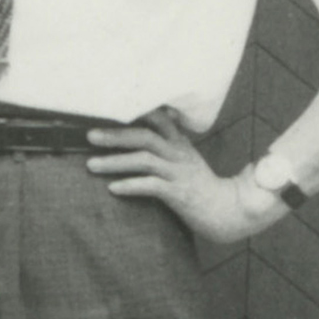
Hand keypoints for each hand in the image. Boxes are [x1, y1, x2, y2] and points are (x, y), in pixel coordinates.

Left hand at [86, 108, 279, 243]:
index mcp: (179, 143)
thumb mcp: (185, 157)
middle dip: (115, 135)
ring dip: (115, 162)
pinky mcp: (180, 194)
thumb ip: (167, 140)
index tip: (108, 106)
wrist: (229, 212)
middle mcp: (179, 154)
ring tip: (91, 165)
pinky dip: (131, 186)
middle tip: (89, 136)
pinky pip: (152, 186)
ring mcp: (180, 174)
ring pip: (144, 160)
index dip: (135, 110)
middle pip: (145, 136)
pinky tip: (113, 188)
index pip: (158, 118)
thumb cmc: (200, 184)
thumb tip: (149, 120)